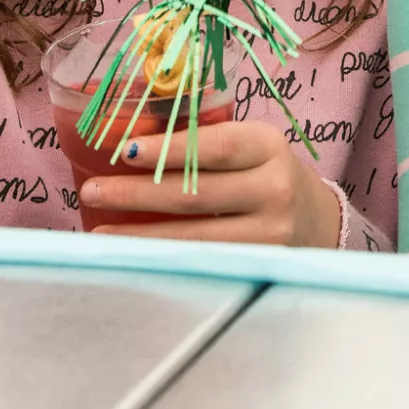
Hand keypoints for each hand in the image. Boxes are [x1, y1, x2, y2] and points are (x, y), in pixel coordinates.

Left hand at [77, 120, 342, 246]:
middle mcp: (274, 189)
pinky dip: (163, 256)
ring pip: (193, 236)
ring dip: (139, 234)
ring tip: (99, 229)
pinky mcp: (260, 264)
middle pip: (194, 193)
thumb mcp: (249, 147)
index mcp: (267, 146)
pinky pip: (203, 260)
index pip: (214, 146)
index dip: (167, 148)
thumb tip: (129, 145)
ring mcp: (270, 233)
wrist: (317, 220)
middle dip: (136, 193)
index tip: (124, 151)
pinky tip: (133, 253)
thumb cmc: (265, 174)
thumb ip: (204, 144)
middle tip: (92, 190)